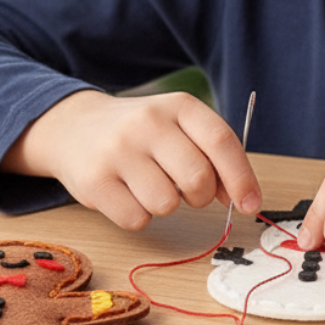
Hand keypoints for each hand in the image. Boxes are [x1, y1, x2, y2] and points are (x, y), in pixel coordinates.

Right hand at [1, 90, 261, 230]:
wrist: (74, 127)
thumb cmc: (142, 132)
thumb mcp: (179, 127)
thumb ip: (213, 156)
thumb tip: (242, 198)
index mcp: (179, 105)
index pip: (221, 141)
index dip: (241, 178)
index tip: (250, 205)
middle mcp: (148, 122)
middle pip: (198, 178)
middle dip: (200, 195)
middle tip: (186, 189)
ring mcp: (118, 150)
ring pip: (167, 204)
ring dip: (166, 205)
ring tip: (149, 184)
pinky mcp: (94, 181)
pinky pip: (137, 219)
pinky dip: (139, 215)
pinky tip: (127, 193)